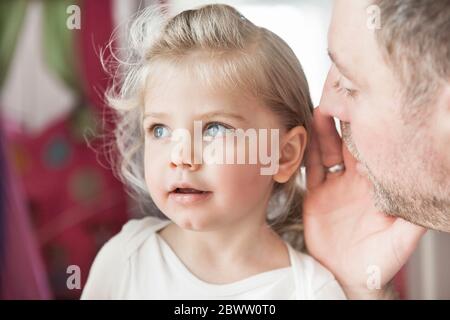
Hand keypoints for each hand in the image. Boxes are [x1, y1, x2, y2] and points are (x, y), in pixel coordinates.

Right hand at [303, 108, 426, 298]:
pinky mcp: (317, 193)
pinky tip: (305, 136)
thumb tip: (429, 191)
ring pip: (329, 150)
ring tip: (321, 109)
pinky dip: (307, 152)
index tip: (368, 108)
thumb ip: (412, 216)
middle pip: (350, 142)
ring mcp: (336, 185)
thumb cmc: (379, 260)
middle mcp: (357, 180)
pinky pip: (312, 168)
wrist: (347, 274)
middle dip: (347, 120)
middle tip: (342, 97)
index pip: (375, 150)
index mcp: (378, 185)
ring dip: (325, 131)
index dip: (371, 129)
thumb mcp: (401, 239)